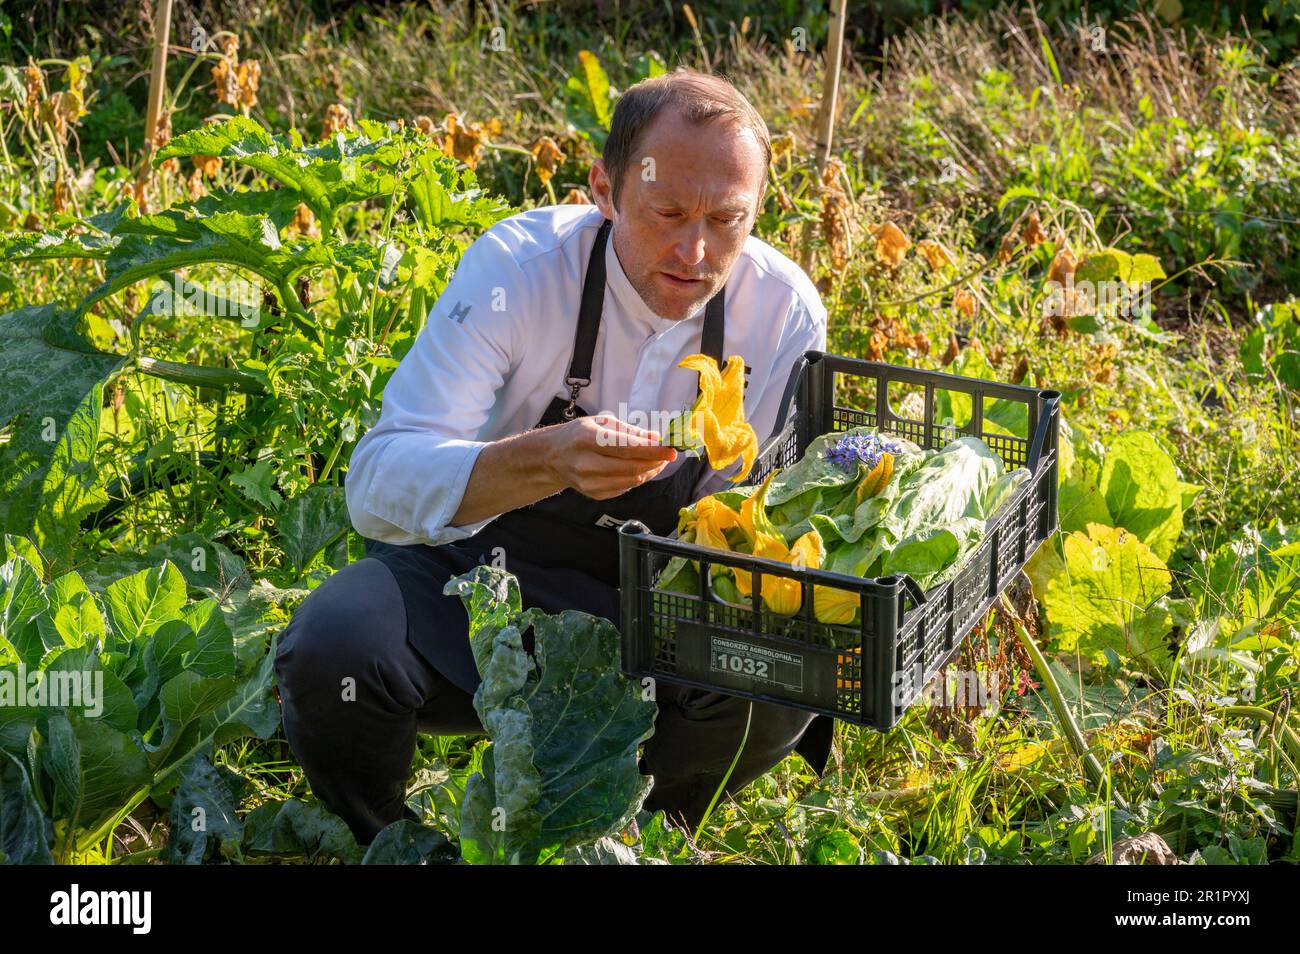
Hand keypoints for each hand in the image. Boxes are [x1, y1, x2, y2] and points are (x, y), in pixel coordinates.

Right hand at [544, 413, 678, 499]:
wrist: (552, 457)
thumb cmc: (578, 435)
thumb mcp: (601, 423)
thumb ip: (630, 431)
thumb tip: (657, 438)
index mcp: (587, 439)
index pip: (627, 447)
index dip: (653, 450)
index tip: (671, 449)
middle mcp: (586, 463)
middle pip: (632, 466)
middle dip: (656, 462)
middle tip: (669, 455)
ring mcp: (589, 482)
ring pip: (631, 480)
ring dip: (650, 471)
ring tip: (659, 462)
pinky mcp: (593, 494)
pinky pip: (624, 488)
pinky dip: (637, 478)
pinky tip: (641, 469)